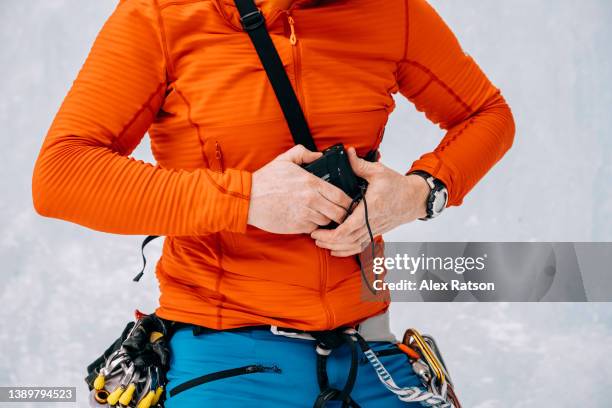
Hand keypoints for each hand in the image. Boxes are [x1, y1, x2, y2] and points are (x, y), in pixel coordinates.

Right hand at [247, 145, 353, 233]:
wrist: (248, 198)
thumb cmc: (265, 180)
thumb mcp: (284, 159)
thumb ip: (303, 153)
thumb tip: (318, 154)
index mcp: (311, 183)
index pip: (341, 196)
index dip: (349, 202)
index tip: (349, 202)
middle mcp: (311, 200)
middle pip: (339, 213)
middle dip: (342, 214)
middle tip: (341, 212)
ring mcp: (304, 215)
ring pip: (327, 221)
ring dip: (327, 219)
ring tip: (323, 214)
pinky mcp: (297, 226)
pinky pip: (313, 228)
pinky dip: (313, 225)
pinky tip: (308, 218)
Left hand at [310, 147, 429, 256]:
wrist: (414, 198)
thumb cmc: (397, 186)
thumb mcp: (378, 172)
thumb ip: (360, 165)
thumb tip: (347, 153)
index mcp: (370, 208)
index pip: (348, 227)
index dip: (331, 233)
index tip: (317, 230)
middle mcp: (371, 222)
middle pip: (347, 240)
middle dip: (328, 241)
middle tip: (314, 236)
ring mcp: (373, 229)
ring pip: (353, 245)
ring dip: (336, 247)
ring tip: (321, 242)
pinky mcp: (374, 232)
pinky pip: (360, 246)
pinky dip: (347, 250)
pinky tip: (336, 249)